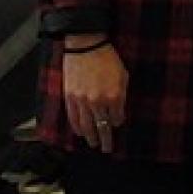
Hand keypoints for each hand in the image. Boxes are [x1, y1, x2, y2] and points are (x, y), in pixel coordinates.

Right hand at [62, 36, 126, 152]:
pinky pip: (73, 118)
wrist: (86, 45)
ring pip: (87, 126)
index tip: (116, 122)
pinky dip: (77, 127)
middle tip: (107, 148)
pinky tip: (80, 133)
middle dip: (105, 140)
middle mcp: (98, 102)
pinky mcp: (70, 97)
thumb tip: (118, 109)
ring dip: (91, 137)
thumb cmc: (106, 57)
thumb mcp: (122, 75)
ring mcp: (83, 101)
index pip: (117, 118)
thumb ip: (121, 94)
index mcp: (114, 96)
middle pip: (102, 127)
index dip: (117, 122)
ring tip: (93, 144)